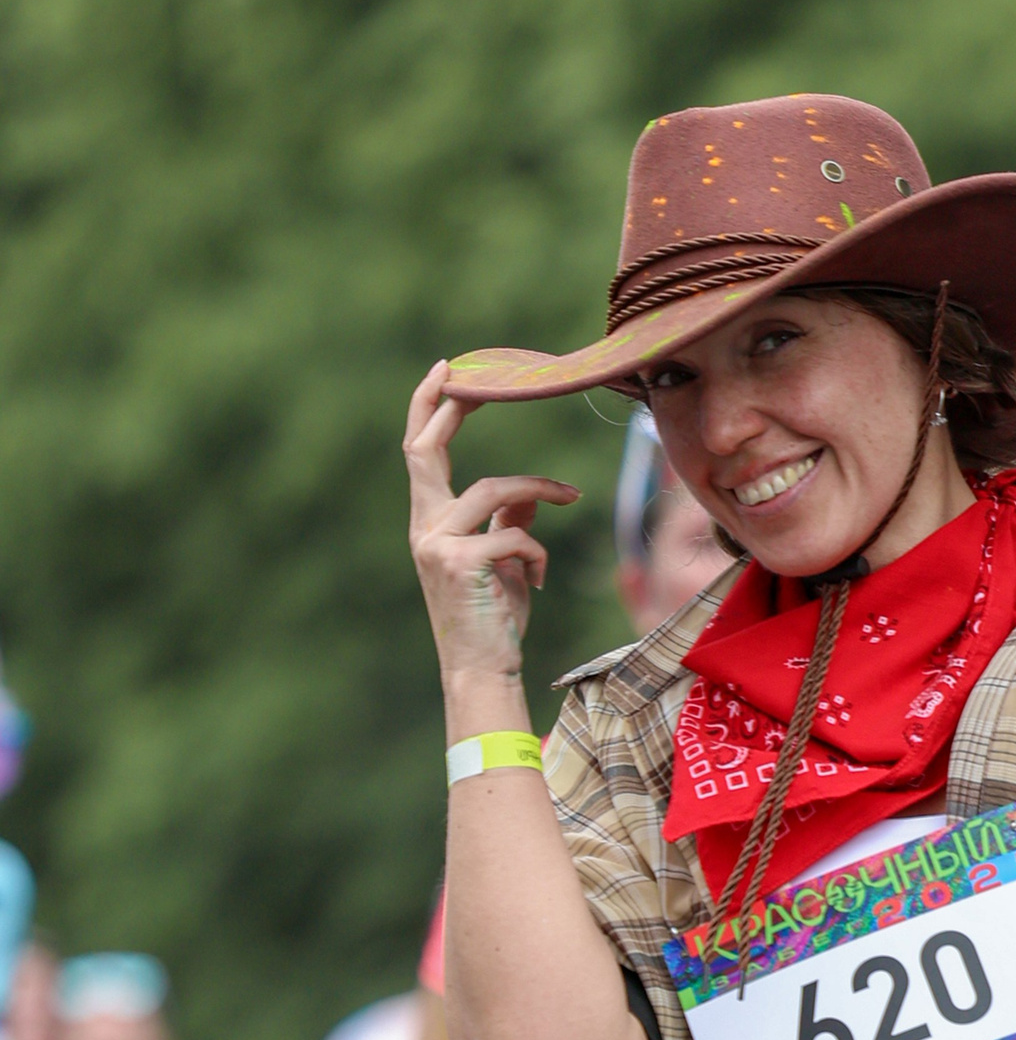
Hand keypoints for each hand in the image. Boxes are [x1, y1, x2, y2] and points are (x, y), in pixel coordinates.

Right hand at [404, 363, 579, 682]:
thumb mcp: (505, 561)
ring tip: (569, 497)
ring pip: (492, 490)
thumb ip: (510, 522)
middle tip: (471, 376)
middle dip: (447, 408)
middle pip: (423, 452)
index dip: (430, 409)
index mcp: (429, 521)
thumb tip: (534, 493)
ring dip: (538, 490)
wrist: (483, 668)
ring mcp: (435, 544)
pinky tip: (538, 580)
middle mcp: (422, 527)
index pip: (421, 453)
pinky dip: (537, 553)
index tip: (448, 371)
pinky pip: (515, 535)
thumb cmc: (494, 617)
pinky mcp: (458, 564)